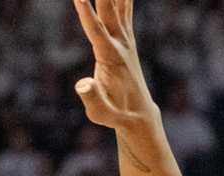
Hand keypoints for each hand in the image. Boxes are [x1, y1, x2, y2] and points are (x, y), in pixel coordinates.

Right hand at [71, 0, 160, 136]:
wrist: (139, 116)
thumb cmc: (116, 115)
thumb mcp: (101, 113)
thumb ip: (93, 98)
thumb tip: (84, 84)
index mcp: (110, 57)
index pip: (96, 30)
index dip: (86, 12)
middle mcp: (120, 43)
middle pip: (109, 8)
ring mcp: (126, 39)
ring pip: (119, 4)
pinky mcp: (127, 39)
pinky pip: (124, 9)